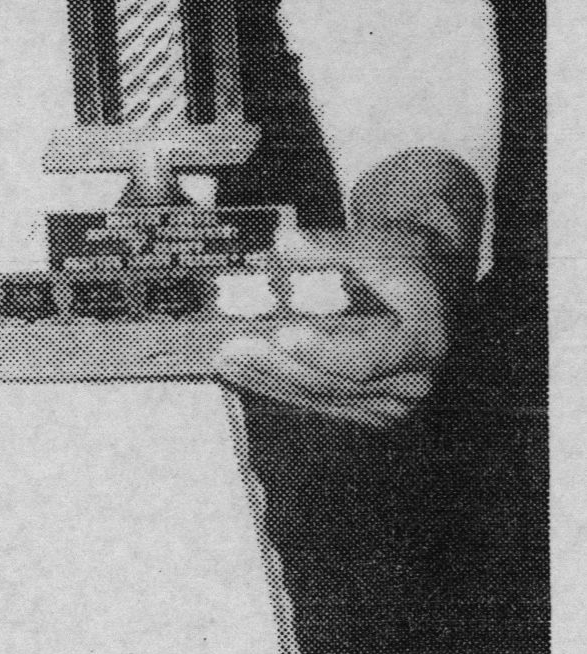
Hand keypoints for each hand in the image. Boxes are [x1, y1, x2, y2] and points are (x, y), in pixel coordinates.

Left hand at [212, 218, 451, 427]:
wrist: (429, 290)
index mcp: (421, 343)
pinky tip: (245, 372)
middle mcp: (411, 382)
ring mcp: (392, 403)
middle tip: (230, 348)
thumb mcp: (377, 246)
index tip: (283, 334)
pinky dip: (280, 387)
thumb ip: (333, 247)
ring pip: (320, 397)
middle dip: (276, 365)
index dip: (323, 352)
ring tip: (224, 360)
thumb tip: (285, 243)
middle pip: (333, 382)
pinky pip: (320, 402)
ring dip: (268, 379)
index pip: (366, 359)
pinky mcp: (371, 410)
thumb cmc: (405, 266)